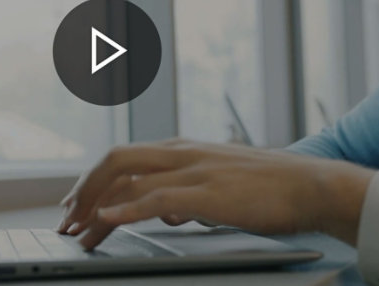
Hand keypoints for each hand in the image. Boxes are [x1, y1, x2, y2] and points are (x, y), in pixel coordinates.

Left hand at [57, 139, 373, 249]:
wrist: (310, 185)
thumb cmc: (269, 188)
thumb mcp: (218, 185)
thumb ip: (189, 194)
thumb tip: (167, 212)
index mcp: (182, 149)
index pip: (124, 158)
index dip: (93, 180)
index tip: (76, 203)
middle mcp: (181, 153)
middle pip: (116, 162)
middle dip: (83, 190)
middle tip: (67, 219)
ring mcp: (193, 170)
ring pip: (128, 179)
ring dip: (96, 206)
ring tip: (79, 230)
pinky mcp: (207, 192)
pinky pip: (157, 197)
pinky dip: (127, 207)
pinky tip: (109, 217)